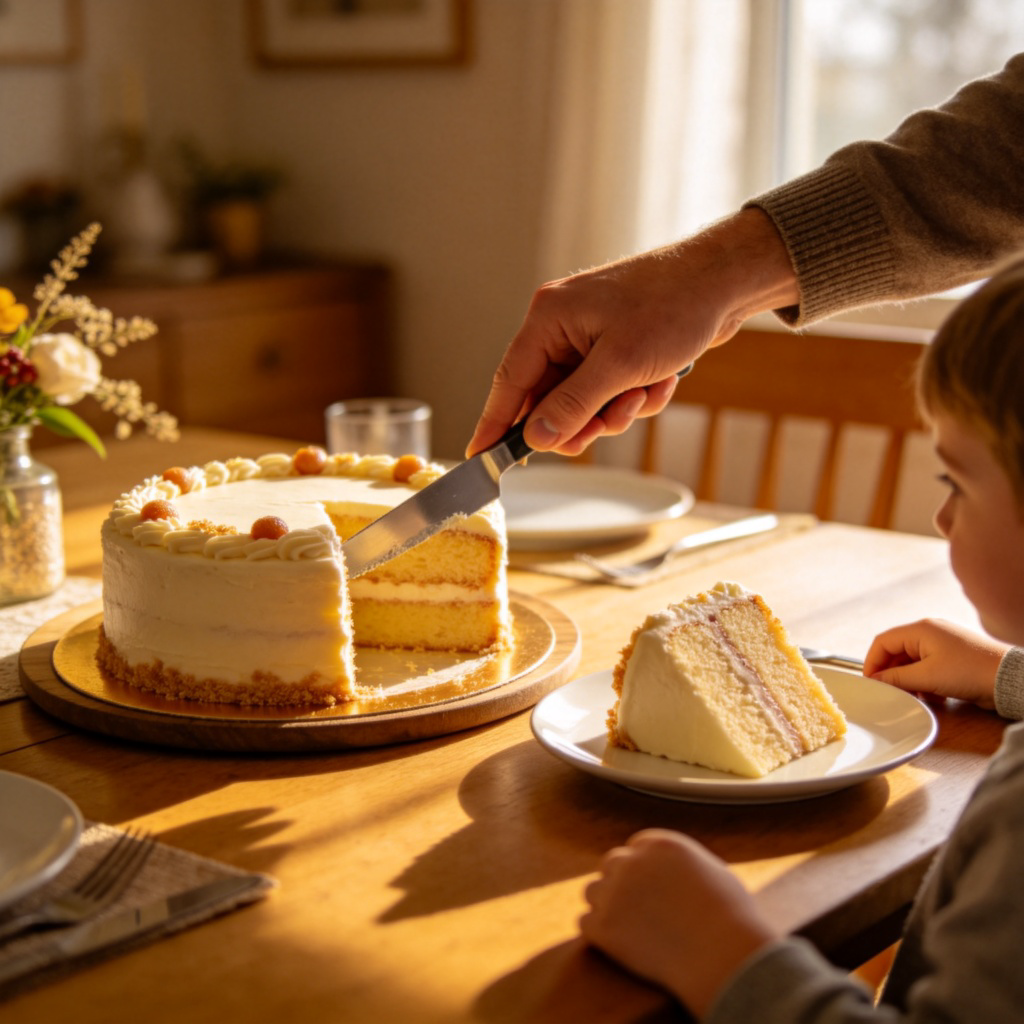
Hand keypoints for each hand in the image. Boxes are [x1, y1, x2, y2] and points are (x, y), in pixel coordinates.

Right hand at [466, 209, 797, 456]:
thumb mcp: (620, 365)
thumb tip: (535, 437)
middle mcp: (563, 326)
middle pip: (548, 398)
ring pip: (583, 401)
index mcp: (549, 318)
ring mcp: (590, 337)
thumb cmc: (673, 306)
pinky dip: (634, 396)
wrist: (725, 281)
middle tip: (600, 430)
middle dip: (580, 419)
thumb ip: (572, 405)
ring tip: (643, 395)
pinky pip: (610, 391)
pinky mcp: (616, 346)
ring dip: (615, 410)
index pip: (509, 380)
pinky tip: (660, 383)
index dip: (494, 424)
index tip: (480, 459)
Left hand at [579, 829, 777, 1016]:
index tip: (649, 890)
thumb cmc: (731, 919)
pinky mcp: (602, 926)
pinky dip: (599, 934)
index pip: (635, 848)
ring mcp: (614, 892)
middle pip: (611, 865)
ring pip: (593, 892)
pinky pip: (586, 923)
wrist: (723, 955)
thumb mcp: (713, 873)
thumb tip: (675, 869)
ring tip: (627, 928)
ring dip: (605, 906)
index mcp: (659, 844)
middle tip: (634, 909)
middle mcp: (632, 862)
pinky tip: (617, 945)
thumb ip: (684, 864)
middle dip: (620, 883)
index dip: (641, 869)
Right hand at [864, 618, 1008, 708]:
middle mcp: (930, 632)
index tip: (870, 682)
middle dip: (892, 674)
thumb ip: (896, 678)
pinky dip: (925, 682)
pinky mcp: (954, 658)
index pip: (883, 641)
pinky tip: (934, 696)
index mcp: (920, 629)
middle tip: (891, 692)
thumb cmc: (970, 671)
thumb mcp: (927, 677)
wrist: (1009, 679)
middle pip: (897, 652)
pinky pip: (928, 667)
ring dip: (910, 681)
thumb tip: (876, 680)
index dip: (872, 662)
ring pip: (912, 662)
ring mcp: (943, 644)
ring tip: (917, 696)